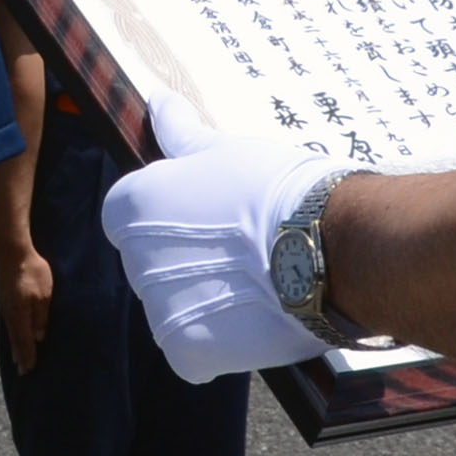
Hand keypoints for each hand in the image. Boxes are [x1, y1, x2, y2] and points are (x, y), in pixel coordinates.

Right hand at [0, 233, 55, 375]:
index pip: (24, 341)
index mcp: (19, 315)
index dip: (27, 356)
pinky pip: (10, 322)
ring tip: (18, 357)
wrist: (11, 250)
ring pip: (11, 331)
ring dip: (16, 345)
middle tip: (22, 371)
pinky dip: (13, 333)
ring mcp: (5, 305)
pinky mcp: (4, 298)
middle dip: (20, 355)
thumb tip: (39, 337)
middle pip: (15, 339)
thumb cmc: (31, 271)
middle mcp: (10, 314)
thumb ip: (41, 316)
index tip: (29, 371)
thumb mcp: (44, 294)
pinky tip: (14, 333)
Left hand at [103, 98, 339, 383]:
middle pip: (154, 268)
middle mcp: (134, 260)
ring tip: (255, 284)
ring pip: (175, 311)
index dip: (176, 221)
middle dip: (190, 262)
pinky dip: (219, 345)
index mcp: (130, 209)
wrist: (325, 243)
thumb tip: (157, 101)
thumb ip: (180, 134)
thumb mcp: (224, 150)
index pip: (132, 221)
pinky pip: (192, 353)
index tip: (214, 221)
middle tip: (242, 252)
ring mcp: (159, 309)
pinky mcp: (188, 351)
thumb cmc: (275, 187)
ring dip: (206, 303)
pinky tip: (251, 319)